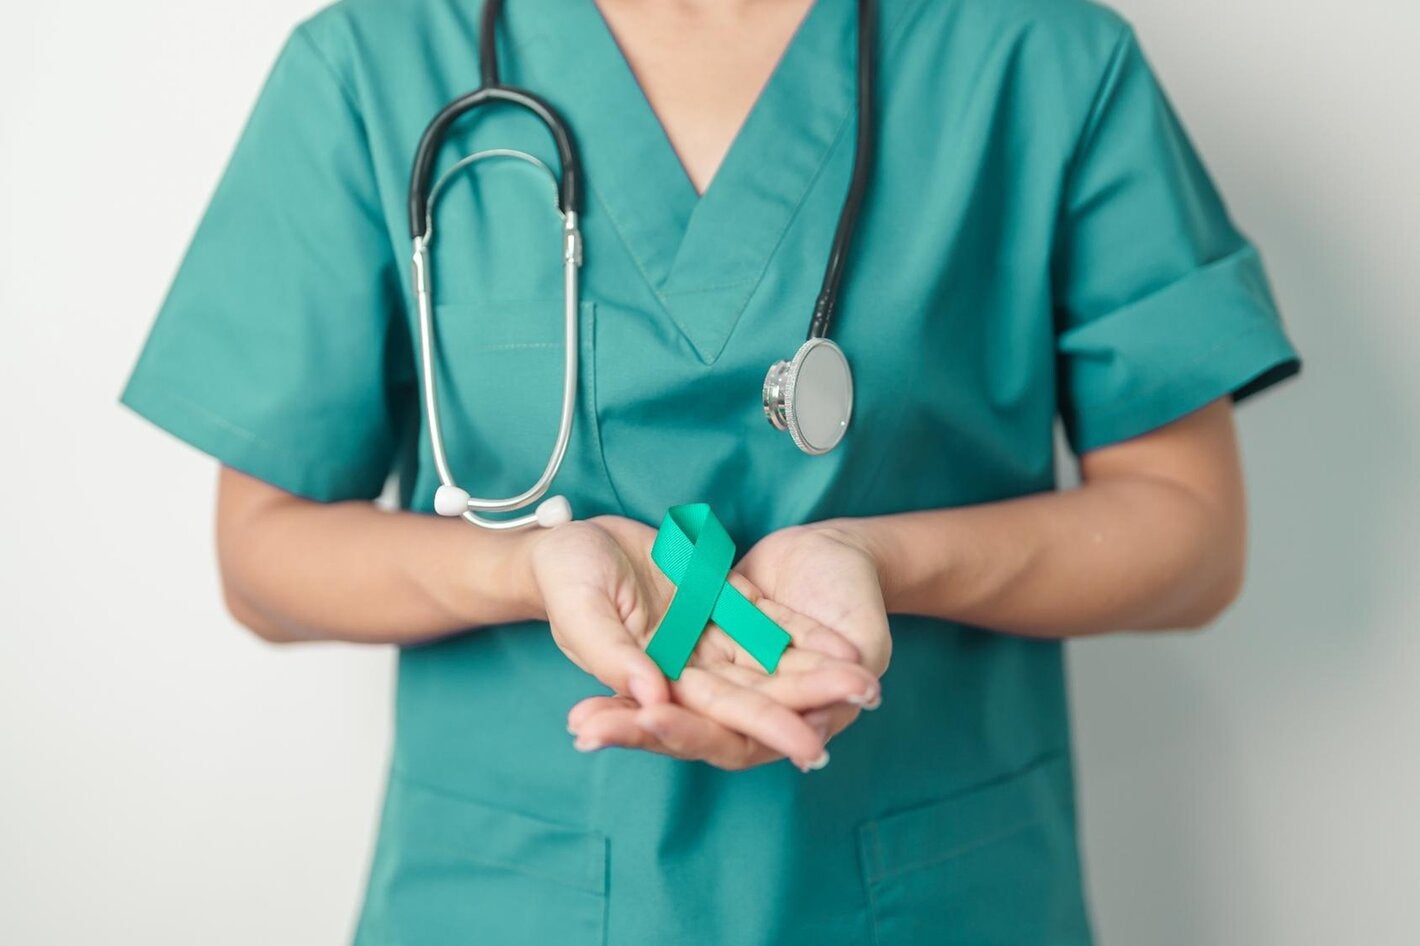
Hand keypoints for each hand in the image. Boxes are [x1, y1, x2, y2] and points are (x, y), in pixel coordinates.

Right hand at [526, 516, 879, 770]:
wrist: (571, 538)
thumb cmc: (564, 576)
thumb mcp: (580, 611)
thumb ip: (613, 657)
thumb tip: (653, 697)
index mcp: (655, 682)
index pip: (714, 717)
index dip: (763, 730)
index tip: (809, 746)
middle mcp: (690, 668)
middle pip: (756, 695)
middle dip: (808, 702)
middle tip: (860, 704)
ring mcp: (710, 636)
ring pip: (772, 662)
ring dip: (819, 672)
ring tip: (866, 681)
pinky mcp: (723, 601)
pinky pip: (772, 622)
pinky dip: (808, 633)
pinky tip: (846, 645)